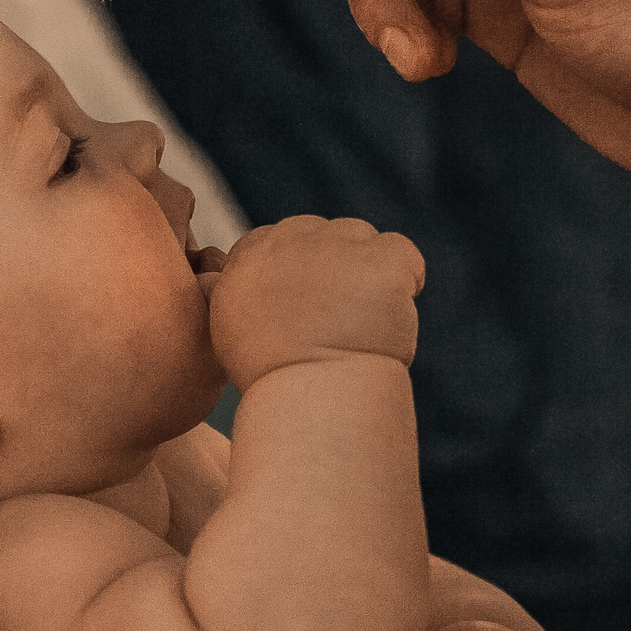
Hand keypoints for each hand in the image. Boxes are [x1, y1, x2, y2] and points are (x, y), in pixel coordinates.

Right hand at [206, 215, 424, 387]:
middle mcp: (292, 237)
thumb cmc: (270, 376)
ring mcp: (339, 245)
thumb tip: (223, 271)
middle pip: (324, 234)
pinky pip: (405, 255)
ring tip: (363, 323)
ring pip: (364, 239)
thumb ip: (232, 289)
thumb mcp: (227, 327)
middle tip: (336, 321)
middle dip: (334, 269)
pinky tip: (391, 317)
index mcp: (252, 253)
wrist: (312, 396)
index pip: (282, 240)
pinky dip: (407, 281)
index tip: (304, 311)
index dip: (300, 274)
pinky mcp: (382, 259)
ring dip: (368, 272)